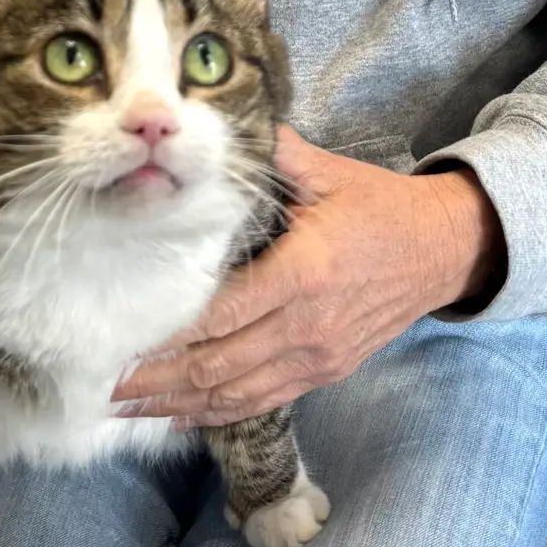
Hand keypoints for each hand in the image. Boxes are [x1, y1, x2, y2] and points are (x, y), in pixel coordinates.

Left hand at [111, 125, 503, 426]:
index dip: (172, 334)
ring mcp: (317, 356)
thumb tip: (218, 129)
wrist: (441, 250)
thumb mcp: (330, 173)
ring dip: (178, 405)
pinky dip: (217, 414)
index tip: (125, 339)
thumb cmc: (380, 206)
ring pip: (236, 393)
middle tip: (104, 383)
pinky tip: (180, 417)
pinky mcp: (324, 372)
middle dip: (159, 379)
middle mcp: (307, 326)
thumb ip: (277, 156)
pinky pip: (262, 400)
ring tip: (126, 407)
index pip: (224, 313)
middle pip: (219, 365)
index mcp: (304, 272)